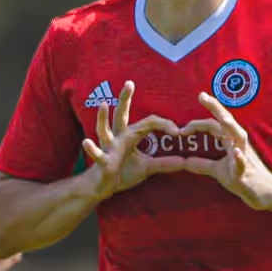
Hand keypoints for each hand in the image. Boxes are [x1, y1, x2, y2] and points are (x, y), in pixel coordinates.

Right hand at [80, 81, 185, 198]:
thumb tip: (185, 161)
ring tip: (103, 105)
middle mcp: (118, 137)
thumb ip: (165, 163)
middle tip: (129, 83)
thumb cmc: (122, 173)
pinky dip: (92, 149)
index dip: (164, 124)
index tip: (178, 132)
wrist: (104, 187)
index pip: (149, 123)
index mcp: (130, 135)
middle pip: (121, 115)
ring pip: (104, 130)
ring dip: (103, 118)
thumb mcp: (148, 167)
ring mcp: (108, 148)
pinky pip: (98, 154)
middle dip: (124, 99)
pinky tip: (86, 142)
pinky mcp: (103, 161)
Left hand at [178, 93, 271, 210]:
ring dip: (231, 126)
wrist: (264, 193)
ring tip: (223, 117)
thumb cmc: (243, 179)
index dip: (197, 124)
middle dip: (216, 108)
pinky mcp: (247, 173)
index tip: (181, 129)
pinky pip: (244, 163)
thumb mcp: (217, 171)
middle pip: (227, 121)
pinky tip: (236, 152)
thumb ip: (202, 164)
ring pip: (239, 136)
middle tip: (202, 96)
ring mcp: (244, 156)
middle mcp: (238, 144)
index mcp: (230, 141)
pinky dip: (240, 158)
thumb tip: (184, 162)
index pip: (213, 125)